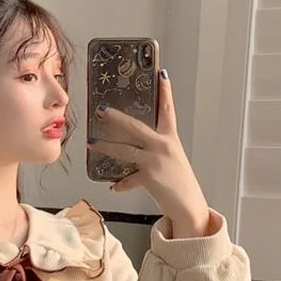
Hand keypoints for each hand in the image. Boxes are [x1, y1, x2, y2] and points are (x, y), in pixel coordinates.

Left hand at [88, 71, 212, 237]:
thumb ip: (154, 149)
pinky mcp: (149, 177)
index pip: (167, 110)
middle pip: (135, 126)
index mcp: (170, 139)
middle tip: (101, 109)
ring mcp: (155, 161)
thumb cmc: (179, 182)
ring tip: (91, 142)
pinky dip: (120, 185)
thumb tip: (135, 146)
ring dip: (105, 146)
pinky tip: (113, 187)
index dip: (165, 91)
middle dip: (116, 117)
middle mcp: (163, 146)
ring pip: (124, 150)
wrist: (188, 206)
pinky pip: (128, 179)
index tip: (161, 74)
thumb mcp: (170, 159)